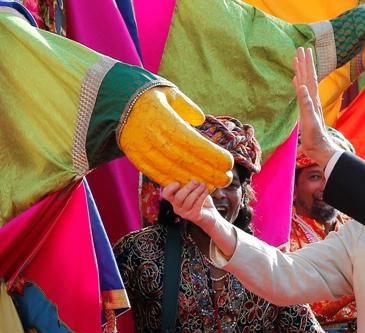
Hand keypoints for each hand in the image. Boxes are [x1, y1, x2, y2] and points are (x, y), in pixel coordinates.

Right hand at [119, 86, 233, 191]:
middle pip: (184, 160)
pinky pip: (156, 173)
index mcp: (162, 118)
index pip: (192, 142)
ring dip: (194, 181)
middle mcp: (150, 135)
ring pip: (171, 170)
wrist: (113, 100)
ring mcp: (141, 148)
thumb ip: (187, 107)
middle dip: (208, 172)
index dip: (211, 155)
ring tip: (213, 186)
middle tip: (227, 179)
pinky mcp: (135, 157)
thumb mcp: (170, 93)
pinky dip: (175, 181)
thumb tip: (199, 120)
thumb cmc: (149, 95)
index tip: (229, 162)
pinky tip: (191, 185)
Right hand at [162, 181, 218, 228]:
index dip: (170, 188)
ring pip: (189, 200)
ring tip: (203, 185)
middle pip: (178, 197)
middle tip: (196, 181)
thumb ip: (190, 185)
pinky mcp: (194, 216)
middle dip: (188, 188)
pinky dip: (202, 196)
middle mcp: (177, 208)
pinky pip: (197, 205)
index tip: (178, 182)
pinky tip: (206, 191)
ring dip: (197, 191)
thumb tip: (191, 174)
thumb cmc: (201, 201)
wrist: (210, 215)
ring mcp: (185, 214)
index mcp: (174, 200)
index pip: (166, 194)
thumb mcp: (194, 191)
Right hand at [292, 48, 338, 166]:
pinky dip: (298, 84)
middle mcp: (312, 98)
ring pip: (304, 82)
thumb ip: (306, 103)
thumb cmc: (315, 137)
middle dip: (305, 62)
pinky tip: (296, 80)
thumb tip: (301, 86)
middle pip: (308, 76)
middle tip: (301, 48)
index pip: (309, 77)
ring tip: (297, 59)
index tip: (303, 50)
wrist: (320, 148)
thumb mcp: (309, 120)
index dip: (307, 64)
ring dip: (301, 70)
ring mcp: (309, 103)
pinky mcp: (305, 109)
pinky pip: (301, 92)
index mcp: (312, 99)